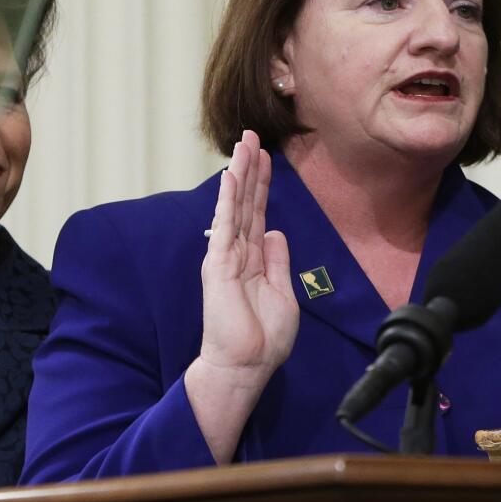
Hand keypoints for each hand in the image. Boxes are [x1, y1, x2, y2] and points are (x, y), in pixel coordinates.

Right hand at [198, 130, 298, 385]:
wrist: (245, 366)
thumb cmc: (263, 339)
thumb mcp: (283, 293)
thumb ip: (278, 261)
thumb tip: (275, 232)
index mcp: (253, 260)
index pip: (258, 213)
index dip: (262, 184)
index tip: (267, 156)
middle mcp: (237, 253)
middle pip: (244, 202)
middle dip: (250, 168)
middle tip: (252, 135)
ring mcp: (225, 256)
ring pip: (233, 206)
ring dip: (239, 173)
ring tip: (244, 143)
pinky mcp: (218, 264)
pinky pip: (224, 224)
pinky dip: (227, 199)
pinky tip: (231, 175)